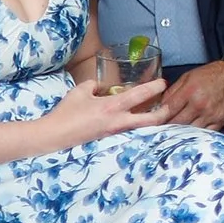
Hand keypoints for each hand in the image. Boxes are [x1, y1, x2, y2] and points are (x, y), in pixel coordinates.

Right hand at [44, 75, 166, 148]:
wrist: (54, 136)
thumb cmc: (66, 112)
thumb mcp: (81, 91)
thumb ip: (95, 85)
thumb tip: (101, 86)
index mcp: (112, 106)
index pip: (140, 95)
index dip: (154, 87)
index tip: (163, 83)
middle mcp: (118, 122)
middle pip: (151, 120)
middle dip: (164, 113)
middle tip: (169, 106)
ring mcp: (115, 133)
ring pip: (142, 128)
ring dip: (152, 122)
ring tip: (158, 115)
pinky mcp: (109, 140)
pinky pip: (129, 133)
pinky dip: (136, 128)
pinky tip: (137, 125)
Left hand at [155, 60, 223, 129]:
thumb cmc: (212, 74)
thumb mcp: (189, 76)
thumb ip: (173, 91)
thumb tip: (159, 106)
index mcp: (189, 91)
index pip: (167, 110)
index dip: (156, 118)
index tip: (150, 123)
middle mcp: (199, 105)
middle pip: (176, 123)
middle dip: (166, 127)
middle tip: (158, 131)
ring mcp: (210, 115)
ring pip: (188, 131)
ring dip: (179, 133)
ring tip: (171, 135)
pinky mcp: (220, 122)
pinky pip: (203, 134)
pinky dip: (194, 135)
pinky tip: (188, 135)